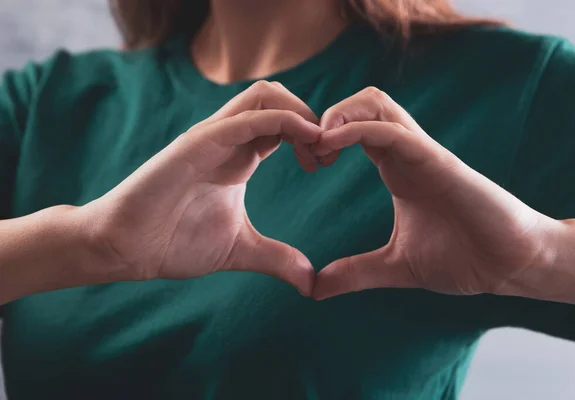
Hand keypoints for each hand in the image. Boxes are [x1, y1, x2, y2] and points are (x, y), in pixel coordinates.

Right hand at [82, 81, 320, 295]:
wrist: (127, 248)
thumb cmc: (175, 241)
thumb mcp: (242, 249)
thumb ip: (278, 258)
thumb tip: (311, 280)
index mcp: (241, 156)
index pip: (285, 124)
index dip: (312, 138)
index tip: (325, 165)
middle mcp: (229, 139)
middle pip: (279, 98)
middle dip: (312, 119)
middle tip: (326, 155)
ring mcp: (212, 136)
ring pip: (265, 95)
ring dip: (302, 113)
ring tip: (317, 148)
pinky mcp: (198, 142)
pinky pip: (247, 117)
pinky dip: (283, 121)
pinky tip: (304, 141)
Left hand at [311, 87, 554, 299]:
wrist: (508, 265)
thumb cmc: (461, 258)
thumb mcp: (395, 267)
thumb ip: (355, 272)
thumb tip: (315, 289)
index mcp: (395, 167)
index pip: (352, 129)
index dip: (321, 138)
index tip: (304, 164)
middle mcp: (406, 152)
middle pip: (361, 104)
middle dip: (325, 117)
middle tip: (306, 152)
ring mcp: (422, 152)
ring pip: (375, 103)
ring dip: (339, 115)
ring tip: (318, 144)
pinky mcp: (437, 160)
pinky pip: (393, 130)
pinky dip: (357, 129)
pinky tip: (331, 146)